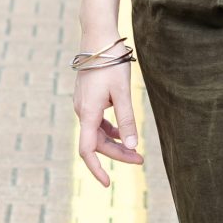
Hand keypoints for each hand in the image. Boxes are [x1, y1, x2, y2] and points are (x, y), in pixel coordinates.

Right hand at [76, 61, 142, 186]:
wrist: (98, 38)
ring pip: (97, 133)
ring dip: (115, 143)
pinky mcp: (88, 99)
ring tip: (135, 150)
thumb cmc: (111, 63)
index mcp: (88, 112)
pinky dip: (110, 130)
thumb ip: (127, 120)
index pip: (87, 150)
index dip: (96, 169)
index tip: (107, 183)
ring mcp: (83, 105)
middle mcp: (82, 111)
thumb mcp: (123, 93)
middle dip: (117, 154)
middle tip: (140, 160)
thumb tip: (132, 146)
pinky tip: (124, 132)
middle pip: (96, 143)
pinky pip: (97, 122)